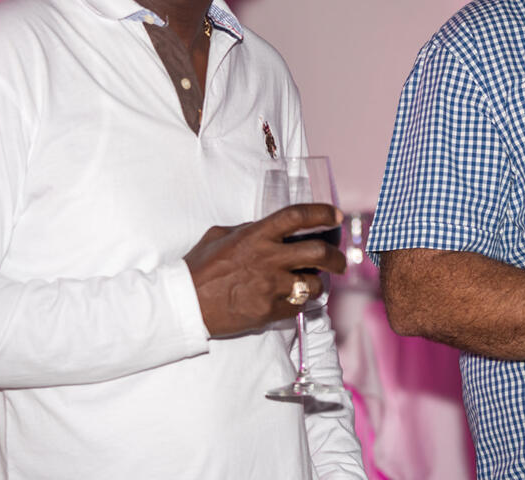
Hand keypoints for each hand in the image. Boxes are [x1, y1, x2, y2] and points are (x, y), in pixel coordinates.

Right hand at [182, 204, 345, 336]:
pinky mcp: (269, 311)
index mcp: (256, 235)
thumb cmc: (198, 269)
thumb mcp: (220, 236)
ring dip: (316, 284)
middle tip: (339, 262)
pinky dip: (298, 303)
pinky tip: (290, 300)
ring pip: (313, 284)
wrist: (185, 305)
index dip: (322, 212)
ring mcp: (270, 287)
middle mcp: (268, 259)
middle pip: (318, 253)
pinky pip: (298, 307)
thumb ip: (248, 230)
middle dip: (336, 257)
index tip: (336, 215)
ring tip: (310, 284)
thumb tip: (267, 228)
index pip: (297, 216)